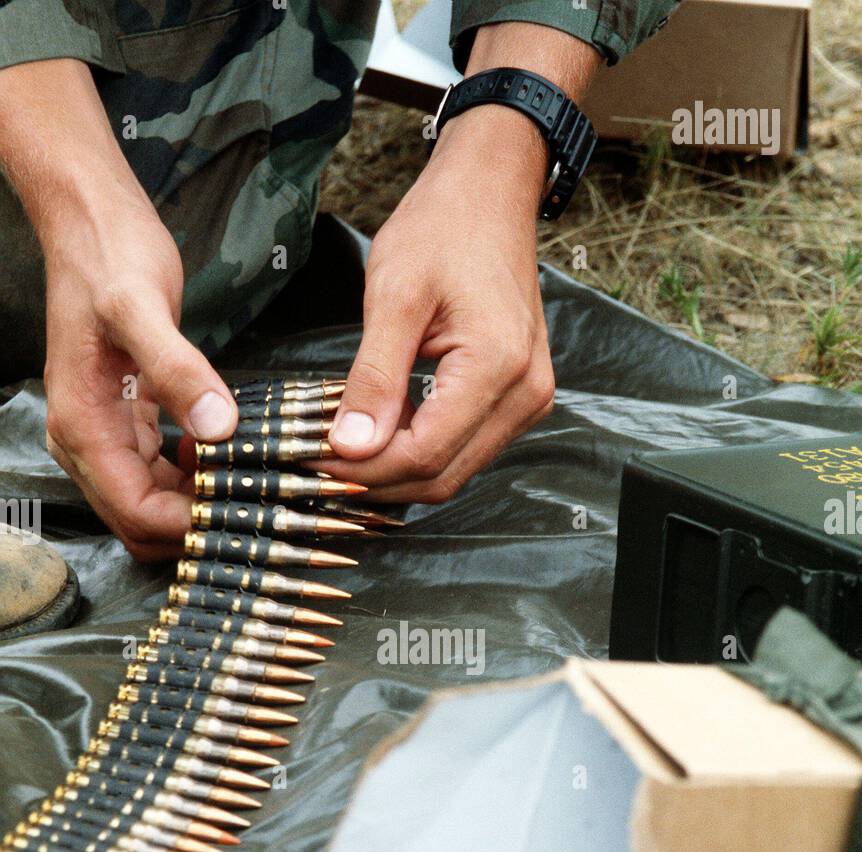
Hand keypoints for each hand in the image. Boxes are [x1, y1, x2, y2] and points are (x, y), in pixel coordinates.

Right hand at [0, 57, 237, 560]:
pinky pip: (158, 476)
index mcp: (83, 427)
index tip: (246, 512)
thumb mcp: (143, 307)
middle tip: (258, 509)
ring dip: (197, 508)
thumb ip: (177, 370)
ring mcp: (104, 434)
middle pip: (140, 524)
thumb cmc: (110, 257)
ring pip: (150, 506)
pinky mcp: (125, 422)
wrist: (89, 221)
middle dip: (195, 529)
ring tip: (251, 488)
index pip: (136, 513)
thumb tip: (217, 428)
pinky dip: (192, 481)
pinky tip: (226, 457)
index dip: (190, 526)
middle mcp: (86, 442)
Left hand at [325, 104, 555, 503]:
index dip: (363, 469)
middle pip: (442, 477)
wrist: (490, 192)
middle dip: (376, 480)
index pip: (423, 455)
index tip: (310, 460)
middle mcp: (524, 395)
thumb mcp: (394, 296)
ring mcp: (527, 400)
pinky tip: (378, 434)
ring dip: (395, 472)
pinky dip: (418, 451)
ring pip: (453, 471)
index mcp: (498, 368)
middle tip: (317, 465)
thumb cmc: (445, 227)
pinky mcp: (517, 398)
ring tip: (341, 451)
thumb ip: (373, 378)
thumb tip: (350, 447)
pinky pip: (464, 448)